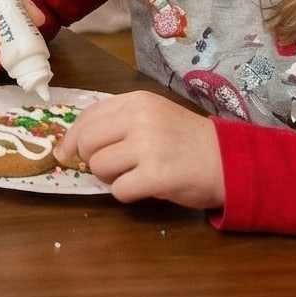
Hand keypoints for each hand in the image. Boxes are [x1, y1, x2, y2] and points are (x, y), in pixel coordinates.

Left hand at [60, 90, 225, 207]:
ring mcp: (148, 146)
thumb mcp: (153, 117)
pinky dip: (127, 194)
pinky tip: (145, 187)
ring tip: (134, 175)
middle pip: (87, 143)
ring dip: (110, 178)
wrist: (229, 161)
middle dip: (92, 160)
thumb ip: (117, 122)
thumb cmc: (188, 141)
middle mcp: (140, 119)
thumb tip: (71, 144)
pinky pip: (119, 190)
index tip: (66, 152)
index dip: (72, 137)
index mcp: (137, 101)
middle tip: (112, 168)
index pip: (88, 116)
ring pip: (99, 167)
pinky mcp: (156, 175)